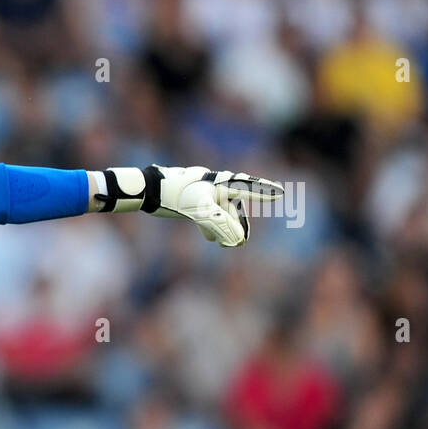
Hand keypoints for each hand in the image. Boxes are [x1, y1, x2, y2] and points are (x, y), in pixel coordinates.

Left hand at [94, 165, 284, 246]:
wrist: (147, 191)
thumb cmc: (174, 196)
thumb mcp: (199, 211)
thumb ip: (220, 224)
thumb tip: (238, 240)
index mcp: (219, 184)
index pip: (246, 187)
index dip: (263, 191)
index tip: (280, 193)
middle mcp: (213, 186)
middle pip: (233, 206)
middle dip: (238, 224)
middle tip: (241, 241)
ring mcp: (201, 194)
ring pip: (220, 212)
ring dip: (224, 228)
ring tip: (226, 245)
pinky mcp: (190, 201)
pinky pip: (207, 214)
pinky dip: (210, 226)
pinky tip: (209, 239)